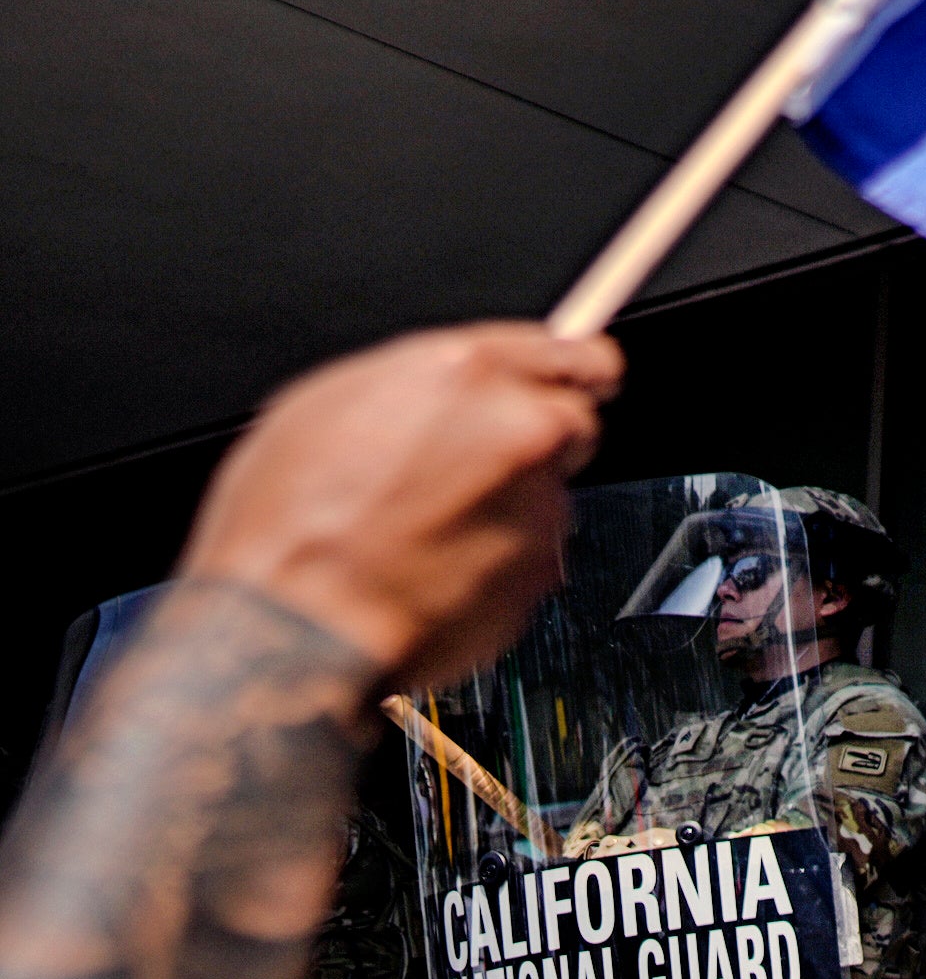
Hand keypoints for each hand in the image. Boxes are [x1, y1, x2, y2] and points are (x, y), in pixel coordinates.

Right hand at [176, 323, 622, 697]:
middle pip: (572, 422)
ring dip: (507, 507)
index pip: (577, 352)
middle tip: (470, 471)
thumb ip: (423, 384)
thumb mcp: (326, 405)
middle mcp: (519, 430)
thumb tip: (460, 385)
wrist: (295, 626)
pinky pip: (534, 555)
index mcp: (465, 374)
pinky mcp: (546, 568)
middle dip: (536, 442)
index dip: (577, 370)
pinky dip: (499, 560)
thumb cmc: (289, 523)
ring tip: (425, 533)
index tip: (583, 379)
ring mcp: (541, 503)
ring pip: (548, 494)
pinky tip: (434, 570)